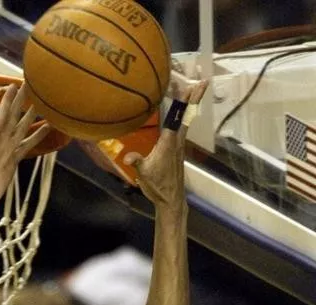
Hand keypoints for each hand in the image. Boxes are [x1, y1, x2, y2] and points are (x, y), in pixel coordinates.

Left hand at [0, 83, 48, 218]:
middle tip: (31, 86)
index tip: (13, 86)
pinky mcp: (14, 162)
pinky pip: (27, 147)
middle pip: (13, 119)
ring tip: (43, 103)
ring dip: (31, 117)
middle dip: (21, 103)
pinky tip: (46, 128)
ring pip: (22, 130)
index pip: (0, 117)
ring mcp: (7, 152)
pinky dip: (37, 137)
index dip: (6, 102)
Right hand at [124, 79, 208, 207]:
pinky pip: (182, 128)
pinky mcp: (177, 150)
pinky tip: (181, 115)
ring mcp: (179, 145)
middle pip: (187, 115)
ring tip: (194, 91)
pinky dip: (184, 117)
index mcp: (169, 142)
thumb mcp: (144, 174)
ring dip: (190, 105)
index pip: (177, 118)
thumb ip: (136, 162)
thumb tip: (127, 158)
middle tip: (203, 81)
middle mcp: (177, 140)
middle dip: (194, 98)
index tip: (191, 86)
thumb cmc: (158, 185)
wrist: (171, 198)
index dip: (184, 102)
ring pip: (186, 120)